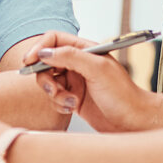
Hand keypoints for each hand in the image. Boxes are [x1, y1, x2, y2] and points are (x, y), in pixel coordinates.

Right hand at [23, 31, 153, 132]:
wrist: (133, 121)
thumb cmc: (124, 95)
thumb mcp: (97, 70)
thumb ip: (70, 56)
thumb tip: (44, 52)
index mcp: (85, 50)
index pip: (54, 40)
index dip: (39, 48)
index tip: (29, 61)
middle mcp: (78, 63)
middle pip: (46, 62)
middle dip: (45, 76)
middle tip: (53, 88)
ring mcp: (75, 81)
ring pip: (48, 81)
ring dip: (54, 93)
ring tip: (69, 101)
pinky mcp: (73, 98)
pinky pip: (54, 97)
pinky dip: (58, 103)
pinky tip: (72, 108)